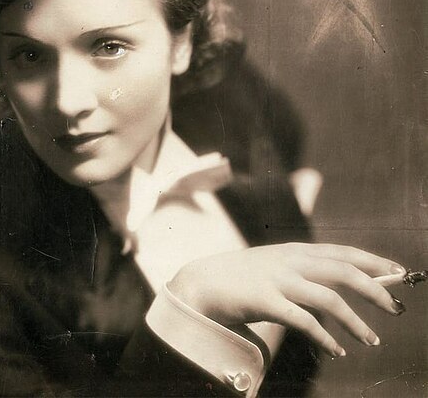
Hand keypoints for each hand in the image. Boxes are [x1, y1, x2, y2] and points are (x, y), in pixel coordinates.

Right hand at [169, 242, 405, 356]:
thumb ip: (301, 270)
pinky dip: (325, 338)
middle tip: (396, 308)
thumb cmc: (241, 277)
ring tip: (372, 340)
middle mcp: (290, 260)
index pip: (343, 252)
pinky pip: (304, 321)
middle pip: (344, 271)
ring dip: (356, 322)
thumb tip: (334, 287)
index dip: (373, 261)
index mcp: (294, 250)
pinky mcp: (266, 300)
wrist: (202, 282)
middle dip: (376, 289)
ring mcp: (278, 279)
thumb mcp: (274, 265)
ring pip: (329, 298)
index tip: (398, 272)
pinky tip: (336, 350)